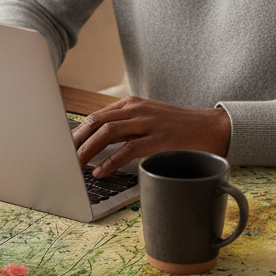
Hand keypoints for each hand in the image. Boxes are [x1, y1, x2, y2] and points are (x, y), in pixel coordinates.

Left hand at [73, 96, 230, 176]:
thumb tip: (98, 143)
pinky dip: (111, 161)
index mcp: (131, 104)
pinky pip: (128, 149)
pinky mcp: (159, 138)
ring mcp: (148, 122)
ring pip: (108, 133)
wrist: (212, 128)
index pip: (96, 116)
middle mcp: (137, 109)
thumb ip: (126, 127)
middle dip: (76, 141)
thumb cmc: (178, 128)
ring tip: (76, 166)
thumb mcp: (148, 120)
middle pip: (96, 122)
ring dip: (88, 150)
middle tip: (62, 158)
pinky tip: (100, 171)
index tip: (64, 148)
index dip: (77, 132)